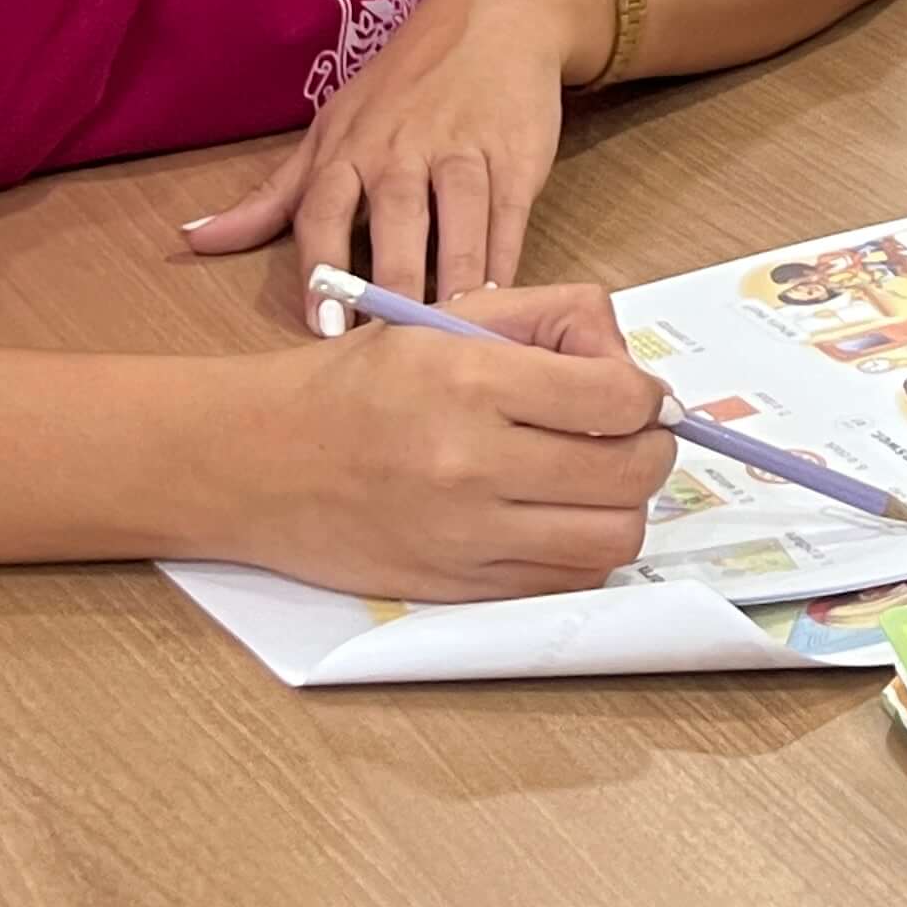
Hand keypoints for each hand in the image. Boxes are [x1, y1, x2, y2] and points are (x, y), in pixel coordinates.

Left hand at [179, 0, 608, 302]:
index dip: (323, 268)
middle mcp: (402, 148)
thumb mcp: (331, 130)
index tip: (325, 327)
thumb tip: (195, 240)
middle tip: (391, 341)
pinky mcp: (515, 157)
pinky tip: (501, 301)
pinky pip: (508, 215)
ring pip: (459, 217)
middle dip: (394, 280)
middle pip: (397, 218)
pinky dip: (504, 259)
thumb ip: (272, 197)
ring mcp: (462, 150)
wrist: (493, 21)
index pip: (325, 210)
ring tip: (454, 331)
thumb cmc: (402, 87)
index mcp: (348, 148)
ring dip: (456, 275)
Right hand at [231, 280, 676, 600]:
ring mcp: (466, 537)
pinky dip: (582, 549)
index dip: (646, 395)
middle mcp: (472, 464)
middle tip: (626, 436)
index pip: (620, 399)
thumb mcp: (447, 318)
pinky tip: (557, 517)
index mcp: (471, 382)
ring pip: (614, 538)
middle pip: (632, 474)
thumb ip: (552, 320)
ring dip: (624, 506)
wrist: (257, 461)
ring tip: (594, 479)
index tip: (631, 394)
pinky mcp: (458, 588)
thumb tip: (632, 366)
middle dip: (649, 448)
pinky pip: (567, 580)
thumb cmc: (356, 383)